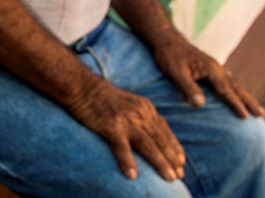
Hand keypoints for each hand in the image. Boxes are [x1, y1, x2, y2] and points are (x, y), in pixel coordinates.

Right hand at [65, 77, 185, 180]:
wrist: (82, 86)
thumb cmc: (103, 96)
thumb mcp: (129, 102)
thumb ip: (140, 115)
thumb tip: (150, 132)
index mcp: (145, 107)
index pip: (164, 130)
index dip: (174, 146)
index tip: (181, 161)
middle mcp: (140, 113)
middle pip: (160, 139)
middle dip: (172, 158)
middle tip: (180, 175)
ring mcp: (126, 120)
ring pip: (148, 145)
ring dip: (160, 162)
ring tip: (170, 178)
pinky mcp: (110, 125)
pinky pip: (121, 147)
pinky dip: (128, 161)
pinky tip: (132, 175)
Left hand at [151, 33, 264, 118]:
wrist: (165, 38)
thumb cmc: (169, 56)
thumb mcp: (176, 73)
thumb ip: (188, 88)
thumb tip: (201, 105)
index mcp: (211, 70)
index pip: (226, 90)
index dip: (235, 104)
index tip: (246, 117)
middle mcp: (216, 68)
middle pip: (236, 87)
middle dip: (248, 101)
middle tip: (261, 114)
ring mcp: (213, 67)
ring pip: (233, 83)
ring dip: (244, 96)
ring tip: (256, 108)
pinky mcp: (209, 67)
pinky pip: (226, 80)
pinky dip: (234, 89)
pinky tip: (236, 93)